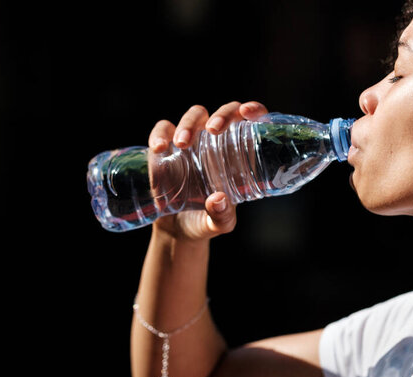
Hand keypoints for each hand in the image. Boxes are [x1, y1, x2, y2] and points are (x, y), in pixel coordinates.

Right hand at [147, 101, 268, 240]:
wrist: (177, 231)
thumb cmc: (206, 221)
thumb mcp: (220, 224)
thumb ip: (222, 216)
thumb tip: (218, 199)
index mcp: (238, 155)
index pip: (250, 123)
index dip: (253, 109)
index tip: (248, 113)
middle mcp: (217, 143)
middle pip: (223, 113)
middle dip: (220, 114)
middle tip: (214, 130)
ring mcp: (192, 143)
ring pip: (194, 116)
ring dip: (189, 123)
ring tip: (182, 144)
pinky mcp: (166, 148)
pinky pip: (163, 130)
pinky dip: (160, 133)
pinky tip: (159, 147)